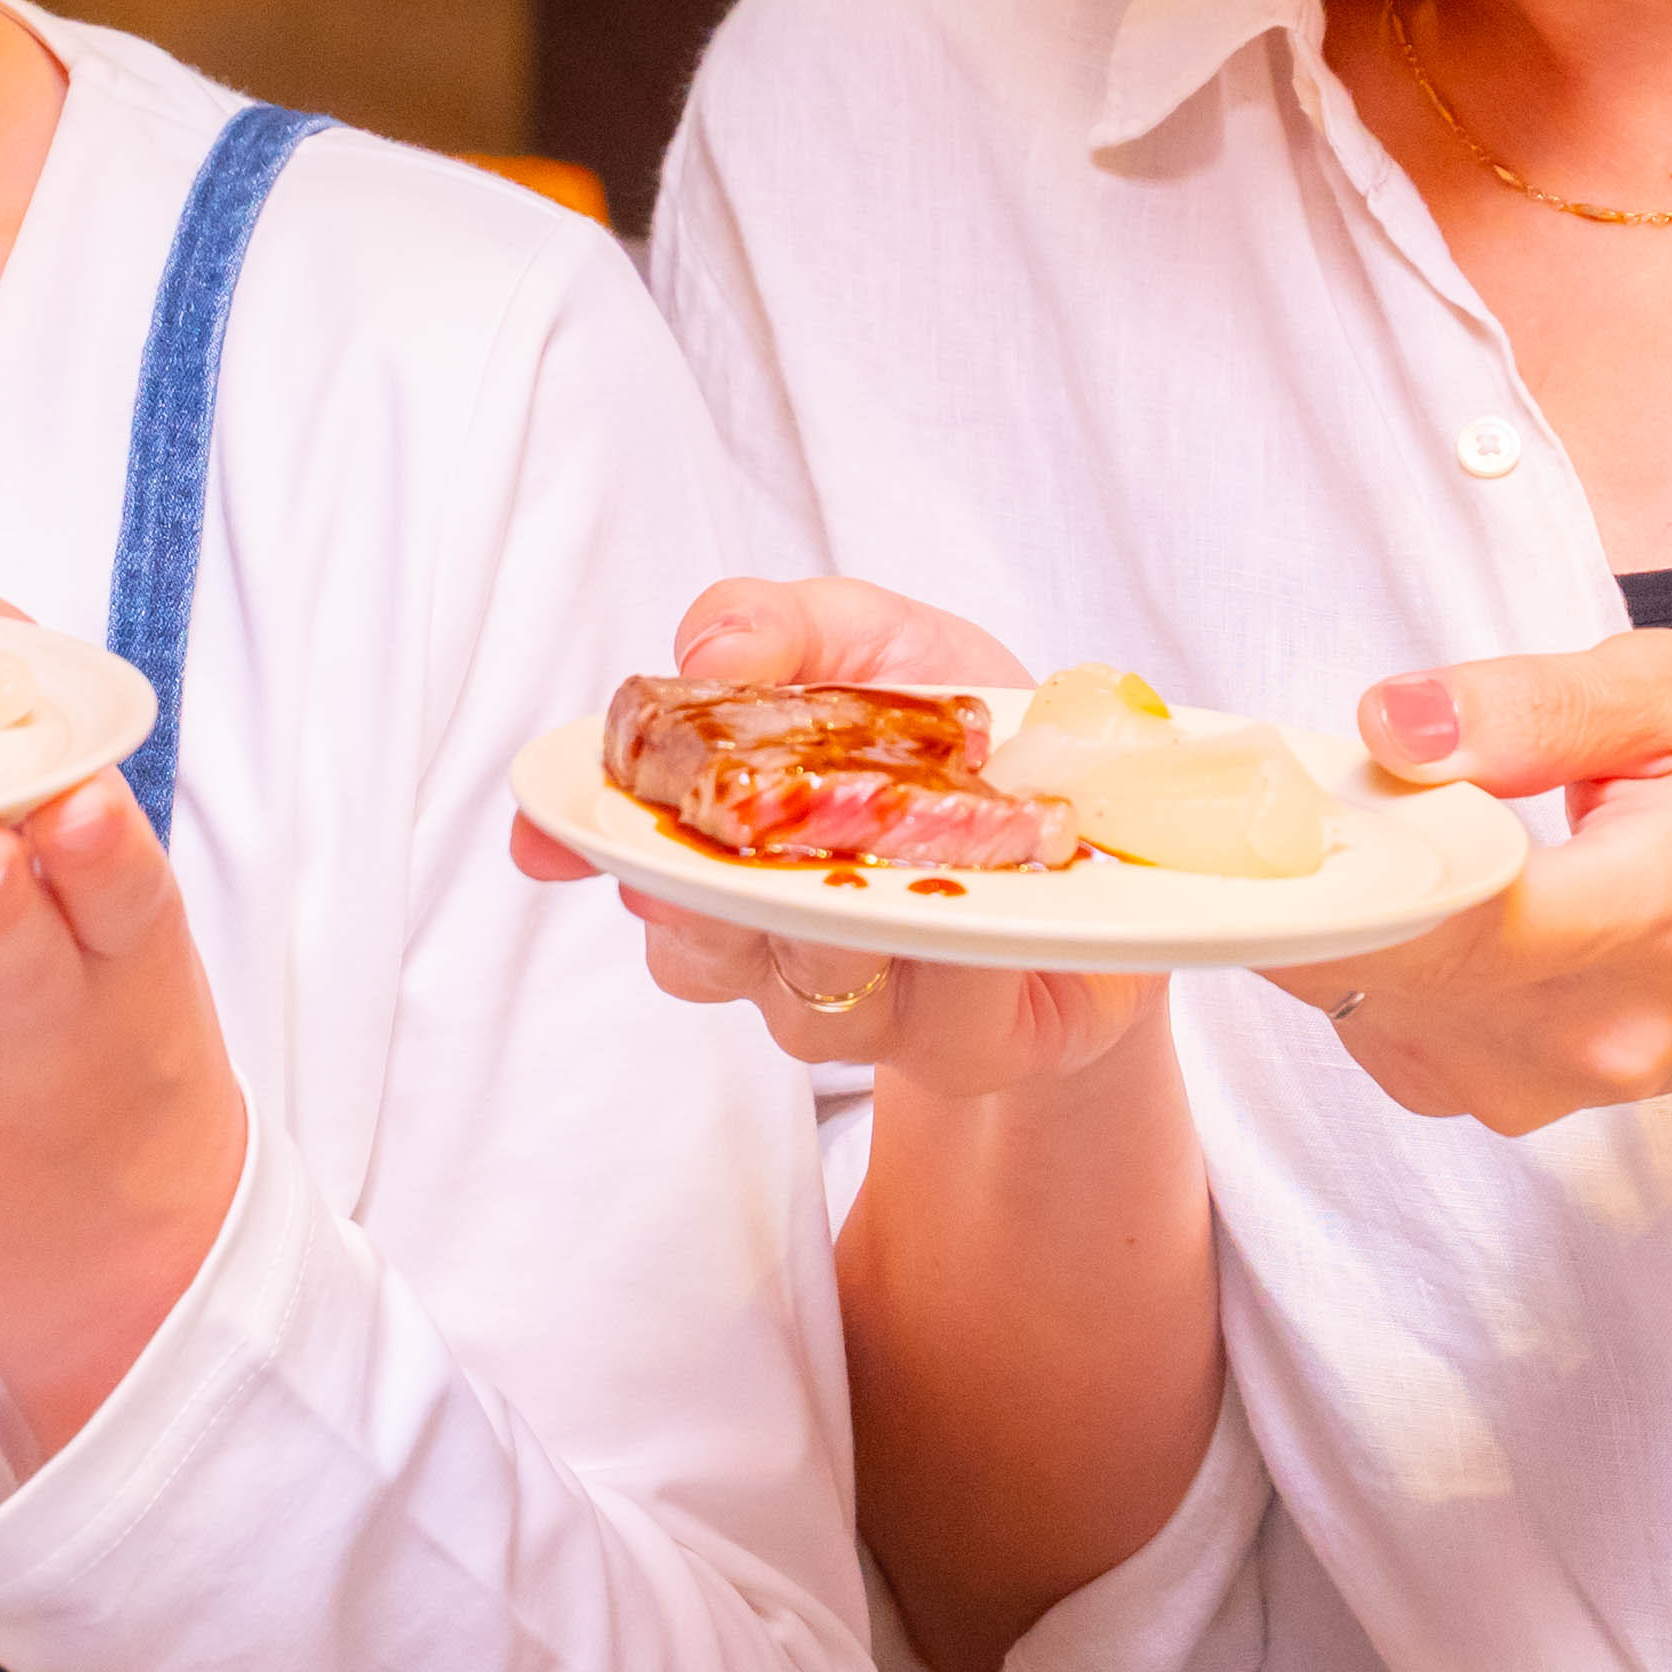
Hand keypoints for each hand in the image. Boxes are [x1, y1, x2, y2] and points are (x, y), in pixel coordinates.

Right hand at [510, 574, 1161, 1097]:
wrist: (1123, 844)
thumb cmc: (981, 740)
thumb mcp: (887, 642)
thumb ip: (788, 626)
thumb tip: (706, 647)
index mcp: (740, 843)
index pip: (633, 860)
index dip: (581, 842)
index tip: (547, 836)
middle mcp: (786, 940)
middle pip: (696, 946)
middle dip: (696, 892)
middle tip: (712, 837)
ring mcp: (872, 1007)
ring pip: (801, 990)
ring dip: (818, 922)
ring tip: (854, 854)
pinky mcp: (970, 1045)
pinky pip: (935, 1011)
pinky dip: (944, 950)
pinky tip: (967, 902)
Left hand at [1262, 633, 1671, 1139]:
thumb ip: (1538, 703)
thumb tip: (1393, 723)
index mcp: (1648, 913)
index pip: (1461, 912)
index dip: (1351, 855)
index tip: (1290, 791)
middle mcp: (1582, 1029)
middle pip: (1375, 960)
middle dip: (1304, 870)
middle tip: (1282, 784)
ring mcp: (1524, 1082)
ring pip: (1348, 991)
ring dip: (1321, 905)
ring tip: (1361, 826)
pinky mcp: (1477, 1098)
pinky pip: (1360, 1019)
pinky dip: (1347, 948)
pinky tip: (1395, 891)